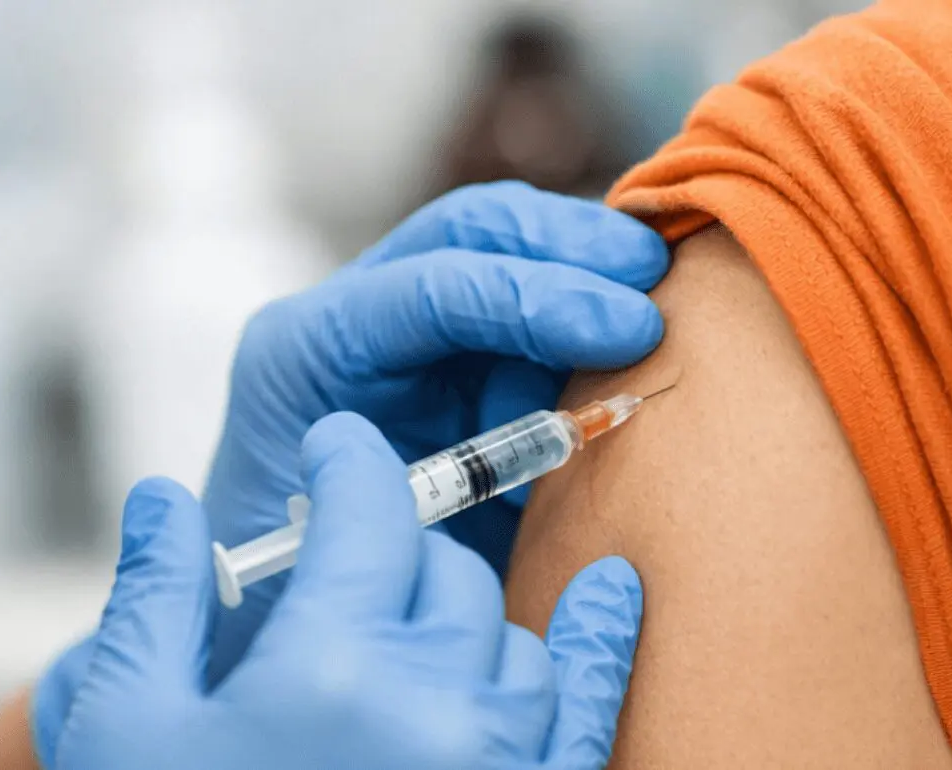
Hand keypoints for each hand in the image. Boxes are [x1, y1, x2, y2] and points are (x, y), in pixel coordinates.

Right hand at [38, 413, 643, 769]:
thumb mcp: (128, 728)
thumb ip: (154, 600)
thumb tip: (162, 497)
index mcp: (326, 670)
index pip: (368, 512)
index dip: (350, 462)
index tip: (337, 448)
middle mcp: (433, 711)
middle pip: (440, 569)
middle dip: (389, 547)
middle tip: (345, 561)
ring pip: (510, 634)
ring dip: (460, 612)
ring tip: (404, 621)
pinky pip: (586, 711)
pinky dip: (599, 645)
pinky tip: (615, 592)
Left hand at [205, 181, 667, 675]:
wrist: (288, 605)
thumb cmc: (316, 584)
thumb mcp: (383, 540)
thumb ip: (464, 483)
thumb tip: (585, 431)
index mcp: (308, 351)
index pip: (432, 287)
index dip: (536, 297)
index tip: (628, 328)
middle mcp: (352, 315)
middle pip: (470, 231)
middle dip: (571, 244)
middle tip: (657, 279)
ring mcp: (401, 321)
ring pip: (507, 248)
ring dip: (590, 266)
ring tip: (664, 294)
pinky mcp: (452, 344)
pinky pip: (529, 300)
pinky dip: (588, 304)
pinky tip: (639, 323)